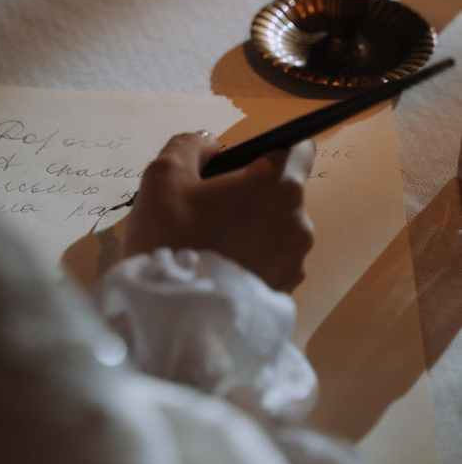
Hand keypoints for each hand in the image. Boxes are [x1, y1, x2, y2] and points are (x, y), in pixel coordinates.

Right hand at [122, 131, 315, 291]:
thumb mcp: (163, 175)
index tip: (237, 168)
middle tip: (206, 212)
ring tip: (210, 247)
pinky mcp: (284, 293)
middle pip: (282, 194)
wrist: (174, 317)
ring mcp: (295, 262)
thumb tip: (212, 148)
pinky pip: (270, 263)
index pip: (299, 150)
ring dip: (251, 231)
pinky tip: (217, 271)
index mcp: (279, 187)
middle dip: (251, 196)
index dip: (269, 151)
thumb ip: (191, 146)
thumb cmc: (171, 237)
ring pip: (276, 231)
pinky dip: (251, 261)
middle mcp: (299, 223)